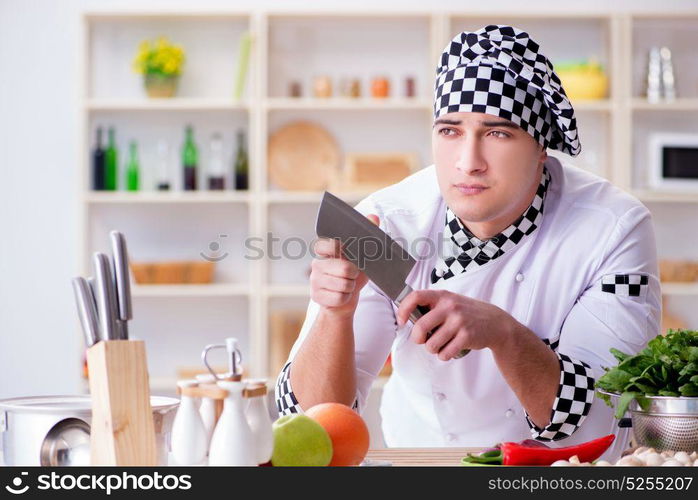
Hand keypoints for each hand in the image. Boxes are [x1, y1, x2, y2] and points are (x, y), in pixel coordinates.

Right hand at [310, 214, 379, 316]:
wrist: (344, 302)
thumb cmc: (352, 276)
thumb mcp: (362, 256)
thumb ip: (367, 236)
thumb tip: (373, 217)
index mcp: (325, 251)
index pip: (325, 244)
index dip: (337, 248)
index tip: (344, 251)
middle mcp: (317, 264)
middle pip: (345, 268)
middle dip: (354, 274)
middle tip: (352, 274)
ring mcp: (315, 280)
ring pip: (344, 284)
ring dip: (351, 287)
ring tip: (347, 285)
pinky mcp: (316, 296)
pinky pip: (340, 298)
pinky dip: (346, 298)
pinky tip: (341, 296)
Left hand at [395, 290, 514, 360]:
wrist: (496, 323)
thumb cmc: (468, 313)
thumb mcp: (451, 302)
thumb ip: (432, 307)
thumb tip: (407, 318)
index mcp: (442, 296)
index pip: (415, 296)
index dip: (403, 309)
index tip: (401, 321)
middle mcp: (450, 307)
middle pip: (420, 326)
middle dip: (418, 338)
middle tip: (422, 340)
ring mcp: (459, 321)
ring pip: (431, 344)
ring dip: (433, 349)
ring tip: (442, 344)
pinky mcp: (467, 336)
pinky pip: (444, 353)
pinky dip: (444, 355)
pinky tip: (450, 349)